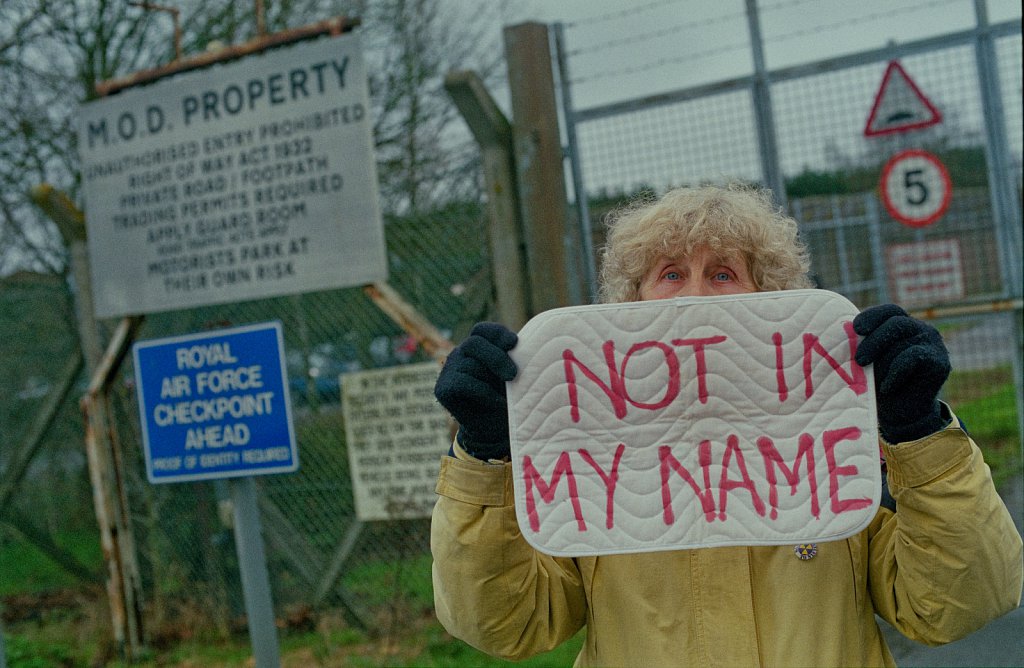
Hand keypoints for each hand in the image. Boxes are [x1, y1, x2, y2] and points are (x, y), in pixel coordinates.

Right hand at [434, 322, 517, 459]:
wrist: (493, 430)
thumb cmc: (506, 398)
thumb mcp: (511, 376)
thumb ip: (511, 360)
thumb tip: (526, 349)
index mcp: (477, 347)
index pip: (482, 330)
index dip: (497, 334)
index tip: (514, 343)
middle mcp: (460, 354)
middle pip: (474, 343)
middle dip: (496, 357)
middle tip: (513, 375)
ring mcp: (449, 370)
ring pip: (471, 366)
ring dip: (492, 382)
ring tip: (506, 397)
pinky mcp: (443, 388)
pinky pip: (463, 383)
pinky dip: (484, 393)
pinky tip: (497, 403)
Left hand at [853, 304, 950, 442]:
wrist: (901, 413)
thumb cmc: (879, 382)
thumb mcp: (869, 360)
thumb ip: (863, 344)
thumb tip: (842, 333)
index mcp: (903, 324)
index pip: (890, 311)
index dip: (872, 316)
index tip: (856, 328)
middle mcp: (922, 330)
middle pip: (896, 323)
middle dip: (873, 341)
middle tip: (859, 360)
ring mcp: (934, 344)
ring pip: (902, 344)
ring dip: (883, 364)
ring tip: (874, 381)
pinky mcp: (940, 362)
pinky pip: (913, 358)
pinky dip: (895, 372)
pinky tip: (887, 387)